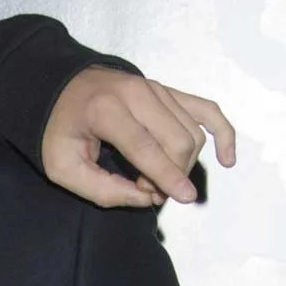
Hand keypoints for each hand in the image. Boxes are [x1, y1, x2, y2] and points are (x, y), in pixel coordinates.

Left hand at [43, 66, 236, 207]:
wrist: (58, 89)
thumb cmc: (59, 129)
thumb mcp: (62, 166)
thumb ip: (101, 188)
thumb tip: (146, 197)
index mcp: (105, 108)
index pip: (146, 147)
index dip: (166, 175)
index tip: (184, 197)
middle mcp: (137, 92)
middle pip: (176, 140)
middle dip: (170, 173)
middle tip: (145, 189)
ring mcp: (156, 88)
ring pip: (192, 131)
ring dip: (184, 163)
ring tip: (154, 177)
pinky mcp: (169, 90)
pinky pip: (207, 110)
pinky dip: (223, 133)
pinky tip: (227, 159)